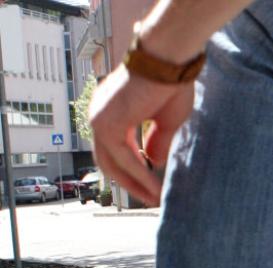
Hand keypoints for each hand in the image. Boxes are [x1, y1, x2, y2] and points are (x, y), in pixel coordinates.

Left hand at [88, 66, 194, 205]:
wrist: (168, 62)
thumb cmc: (171, 83)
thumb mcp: (166, 120)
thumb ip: (157, 141)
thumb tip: (153, 161)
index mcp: (111, 111)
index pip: (116, 149)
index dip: (133, 170)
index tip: (152, 186)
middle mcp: (100, 115)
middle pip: (109, 160)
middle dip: (131, 183)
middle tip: (151, 198)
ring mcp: (100, 119)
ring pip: (114, 162)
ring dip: (135, 183)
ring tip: (155, 197)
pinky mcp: (107, 124)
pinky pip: (123, 158)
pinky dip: (139, 174)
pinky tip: (154, 185)